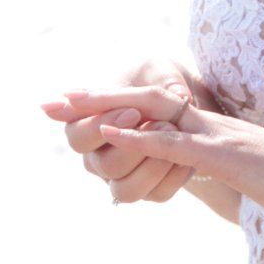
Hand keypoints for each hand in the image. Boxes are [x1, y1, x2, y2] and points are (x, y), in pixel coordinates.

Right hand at [38, 57, 199, 204]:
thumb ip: (163, 77)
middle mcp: (98, 157)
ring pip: (124, 189)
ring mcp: (121, 177)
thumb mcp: (160, 69)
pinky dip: (173, 176)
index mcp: (87, 126)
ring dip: (151, 165)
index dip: (99, 126)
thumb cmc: (162, 82)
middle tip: (162, 124)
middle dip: (132, 145)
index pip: (75, 135)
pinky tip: (187, 156)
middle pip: (101, 165)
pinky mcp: (148, 190)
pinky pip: (155, 194)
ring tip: (174, 137)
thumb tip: (180, 95)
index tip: (133, 111)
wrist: (188, 106)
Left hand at [47, 85, 263, 227]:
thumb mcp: (246, 169)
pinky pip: (175, 143)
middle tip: (53, 101)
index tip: (79, 105)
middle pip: (144, 98)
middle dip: (97, 97)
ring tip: (68, 105)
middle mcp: (209, 122)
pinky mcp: (225, 156)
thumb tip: (195, 169)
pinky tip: (110, 131)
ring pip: (153, 111)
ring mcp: (216, 136)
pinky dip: (140, 135)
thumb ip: (217, 163)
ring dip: (107, 106)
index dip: (117, 102)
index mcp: (212, 127)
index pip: (156, 105)